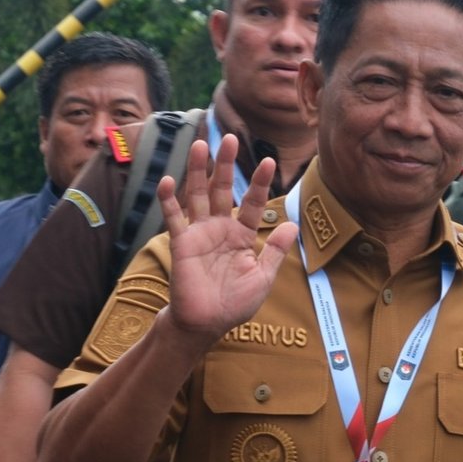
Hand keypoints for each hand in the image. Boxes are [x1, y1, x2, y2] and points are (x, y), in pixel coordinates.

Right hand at [156, 135, 297, 345]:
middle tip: (230, 138)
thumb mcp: (262, 277)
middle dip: (226, 165)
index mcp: (242, 235)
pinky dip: (169, 200)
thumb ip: (274, 250)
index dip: (260, 183)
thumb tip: (294, 225)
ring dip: (198, 171)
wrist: (206, 323)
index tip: (269, 161)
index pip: (253, 203)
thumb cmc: (235, 303)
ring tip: (200, 145)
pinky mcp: (181, 243)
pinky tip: (168, 180)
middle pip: (224, 190)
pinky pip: (174, 218)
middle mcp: (220, 228)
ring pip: (199, 195)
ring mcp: (200, 233)